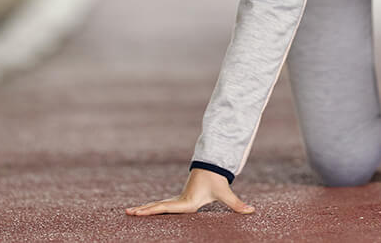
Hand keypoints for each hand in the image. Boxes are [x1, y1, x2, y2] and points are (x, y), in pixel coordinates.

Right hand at [125, 168, 255, 215]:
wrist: (212, 168)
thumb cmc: (217, 181)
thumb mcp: (225, 193)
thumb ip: (237, 204)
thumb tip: (251, 210)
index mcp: (188, 202)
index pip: (168, 208)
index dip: (155, 210)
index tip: (142, 212)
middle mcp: (180, 201)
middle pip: (158, 206)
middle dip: (144, 210)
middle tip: (129, 212)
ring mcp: (177, 200)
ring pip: (158, 205)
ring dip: (145, 209)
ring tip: (129, 212)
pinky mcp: (179, 200)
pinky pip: (162, 205)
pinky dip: (151, 208)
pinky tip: (142, 211)